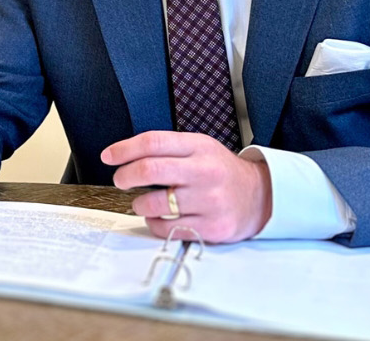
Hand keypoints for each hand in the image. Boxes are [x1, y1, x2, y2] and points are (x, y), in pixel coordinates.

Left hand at [103, 131, 271, 242]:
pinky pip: (168, 228)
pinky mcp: (212, 227)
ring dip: (140, 204)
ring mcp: (209, 201)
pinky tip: (160, 217)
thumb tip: (124, 156)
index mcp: (199, 147)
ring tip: (144, 202)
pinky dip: (155, 223)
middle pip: (150, 169)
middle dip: (125, 175)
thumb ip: (167, 149)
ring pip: (155, 203)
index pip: (153, 142)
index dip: (124, 149)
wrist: (260, 196)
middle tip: (121, 180)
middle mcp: (204, 172)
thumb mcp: (200, 148)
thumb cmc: (221, 172)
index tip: (108, 156)